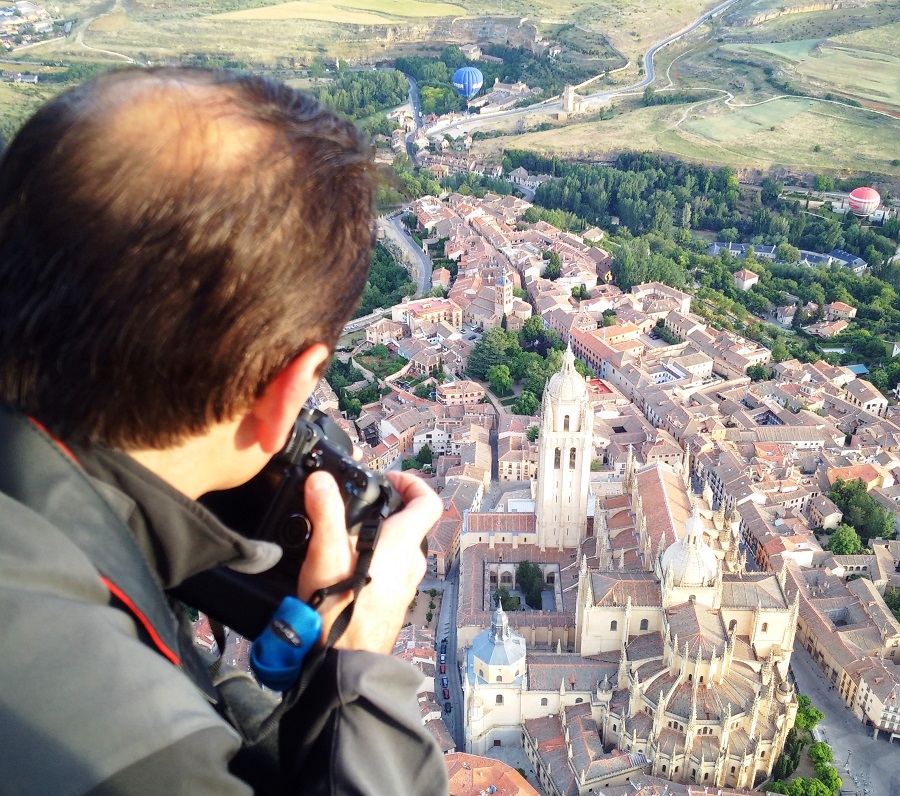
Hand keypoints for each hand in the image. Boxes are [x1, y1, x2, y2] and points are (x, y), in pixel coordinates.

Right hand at [297, 470, 441, 653]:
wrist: (344, 663)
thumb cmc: (340, 611)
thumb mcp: (326, 554)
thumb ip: (325, 512)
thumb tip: (322, 480)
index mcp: (403, 543)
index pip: (428, 502)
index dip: (413, 483)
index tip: (389, 479)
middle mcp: (411, 563)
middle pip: (411, 525)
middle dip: (387, 511)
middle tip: (359, 506)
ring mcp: (406, 585)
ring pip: (400, 549)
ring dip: (379, 537)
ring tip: (346, 538)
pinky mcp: (395, 602)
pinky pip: (392, 572)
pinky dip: (376, 561)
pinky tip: (346, 569)